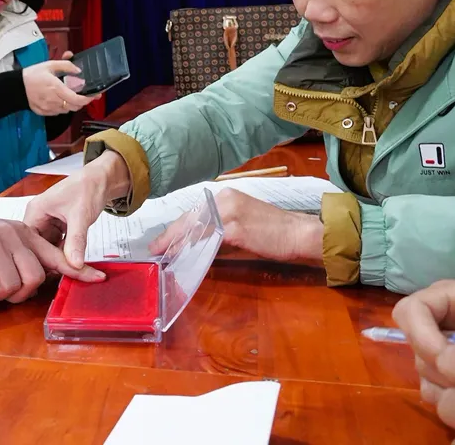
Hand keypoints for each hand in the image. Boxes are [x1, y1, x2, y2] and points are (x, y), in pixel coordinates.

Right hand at [0, 207, 104, 307]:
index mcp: (24, 233)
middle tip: (1, 295)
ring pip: (11, 285)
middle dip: (19, 296)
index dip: (78, 270)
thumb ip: (22, 258)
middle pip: (34, 279)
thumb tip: (40, 280)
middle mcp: (14, 233)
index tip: (99, 279)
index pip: (56, 255)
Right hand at [23, 57, 93, 115]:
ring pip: (67, 110)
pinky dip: (62, 107)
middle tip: (84, 95)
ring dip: (72, 104)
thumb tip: (78, 70)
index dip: (87, 99)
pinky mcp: (44, 112)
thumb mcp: (49, 65)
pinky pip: (58, 112)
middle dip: (81, 102)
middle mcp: (53, 100)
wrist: (16, 87)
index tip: (93, 95)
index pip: (77, 99)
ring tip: (70, 95)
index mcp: (56, 88)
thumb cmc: (33, 75)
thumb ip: (66, 66)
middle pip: (74, 106)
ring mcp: (49, 108)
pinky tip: (59, 99)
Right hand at [23, 150, 131, 268]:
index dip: (40, 259)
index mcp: (35, 211)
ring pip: (48, 249)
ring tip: (71, 272)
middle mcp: (38, 218)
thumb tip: (74, 264)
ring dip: (60, 259)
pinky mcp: (58, 227)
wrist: (102, 179)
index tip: (54, 272)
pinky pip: (57, 245)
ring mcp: (47, 223)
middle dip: (51, 261)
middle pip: (37, 248)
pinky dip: (66, 254)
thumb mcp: (81, 215)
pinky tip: (73, 262)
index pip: (29, 243)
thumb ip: (76, 240)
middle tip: (65, 275)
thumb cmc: (88, 187)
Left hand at [148, 189, 323, 264]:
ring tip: (164, 255)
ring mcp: (229, 213)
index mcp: (226, 197)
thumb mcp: (241, 228)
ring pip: (195, 229)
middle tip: (154, 249)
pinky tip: (184, 257)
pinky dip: (193, 249)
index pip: (194, 213)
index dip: (175, 228)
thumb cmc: (273, 233)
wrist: (299, 233)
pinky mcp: (235, 228)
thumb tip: (194, 248)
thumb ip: (217, 234)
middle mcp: (224, 199)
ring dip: (178, 244)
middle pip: (190, 219)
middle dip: (170, 235)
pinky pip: (207, 240)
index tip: (161, 240)